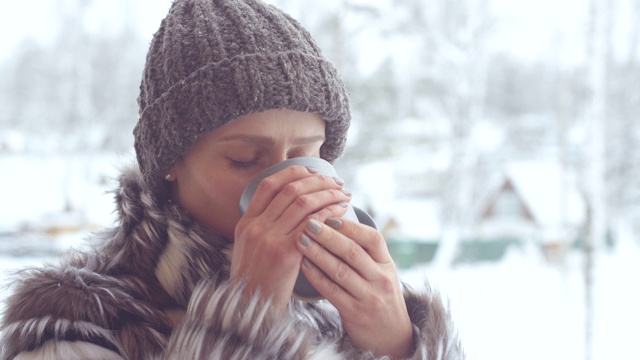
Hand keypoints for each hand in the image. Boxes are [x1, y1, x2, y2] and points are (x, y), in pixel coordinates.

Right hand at [231, 165, 350, 311]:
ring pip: (303, 203)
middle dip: (318, 181)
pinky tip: (342, 213)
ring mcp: (268, 240)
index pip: (268, 184)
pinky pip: (312, 225)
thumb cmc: (257, 281)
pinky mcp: (284, 254)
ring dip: (329, 195)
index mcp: (246, 222)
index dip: (293, 172)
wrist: (251, 310)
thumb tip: (285, 207)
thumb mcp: (248, 249)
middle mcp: (255, 227)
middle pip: (291, 189)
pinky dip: (330, 214)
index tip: (313, 171)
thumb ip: (262, 227)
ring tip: (344, 195)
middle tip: (337, 183)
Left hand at [296, 217, 413, 358]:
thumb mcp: (383, 272)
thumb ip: (366, 251)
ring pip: (340, 270)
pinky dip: (316, 276)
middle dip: (328, 236)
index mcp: (387, 264)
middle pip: (353, 252)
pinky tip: (303, 264)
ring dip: (318, 253)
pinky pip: (331, 291)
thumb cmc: (380, 296)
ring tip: (301, 240)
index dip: (351, 226)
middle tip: (309, 223)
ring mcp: (368, 297)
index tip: (330, 217)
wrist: (392, 336)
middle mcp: (380, 279)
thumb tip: (337, 219)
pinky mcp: (354, 313)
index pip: (373, 238)